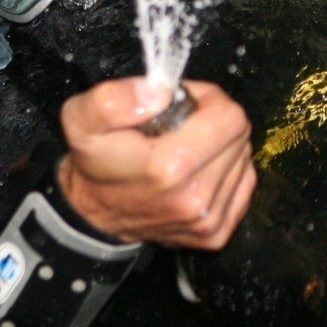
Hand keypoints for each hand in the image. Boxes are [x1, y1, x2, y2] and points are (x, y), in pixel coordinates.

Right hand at [56, 77, 255, 247]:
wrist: (94, 214)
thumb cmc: (94, 162)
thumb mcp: (82, 119)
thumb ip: (113, 99)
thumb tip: (160, 93)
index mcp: (170, 167)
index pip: (231, 117)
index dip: (209, 100)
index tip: (185, 105)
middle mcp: (195, 198)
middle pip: (240, 136)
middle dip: (215, 122)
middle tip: (183, 126)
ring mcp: (208, 221)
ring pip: (243, 159)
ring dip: (220, 148)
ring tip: (186, 149)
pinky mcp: (216, 234)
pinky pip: (243, 186)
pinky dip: (225, 173)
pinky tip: (196, 173)